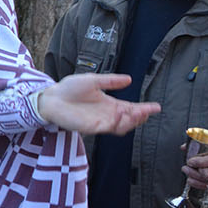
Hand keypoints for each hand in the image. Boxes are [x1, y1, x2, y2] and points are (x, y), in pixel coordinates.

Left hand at [37, 74, 159, 134]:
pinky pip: (108, 128)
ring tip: (138, 113)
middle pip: (129, 119)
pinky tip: (120, 115)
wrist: (51, 97)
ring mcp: (100, 122)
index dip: (144, 109)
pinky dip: (116, 123)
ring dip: (131, 122)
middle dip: (141, 116)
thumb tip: (129, 79)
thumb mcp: (93, 80)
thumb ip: (110, 81)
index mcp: (109, 104)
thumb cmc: (69, 88)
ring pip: (122, 127)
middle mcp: (107, 114)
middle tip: (148, 111)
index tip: (156, 107)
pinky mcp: (91, 127)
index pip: (131, 108)